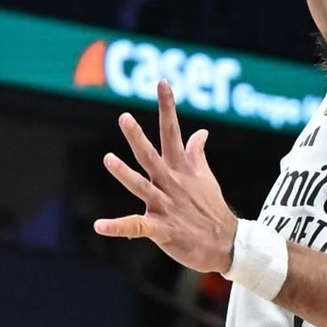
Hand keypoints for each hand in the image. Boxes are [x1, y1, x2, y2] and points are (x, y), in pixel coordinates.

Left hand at [94, 82, 238, 273]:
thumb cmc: (212, 209)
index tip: (162, 82)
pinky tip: (99, 226)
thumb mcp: (206, 178)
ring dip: (125, 174)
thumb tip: (200, 132)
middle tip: (124, 118)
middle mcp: (171, 184)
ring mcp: (166, 206)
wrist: (226, 244)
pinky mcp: (162, 229)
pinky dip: (117, 227)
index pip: (173, 132)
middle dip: (137, 137)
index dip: (167, 107)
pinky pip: (135, 226)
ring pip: (142, 187)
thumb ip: (197, 154)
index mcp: (181, 169)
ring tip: (108, 159)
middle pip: (151, 156)